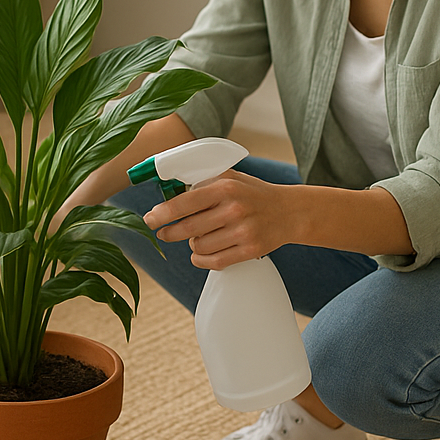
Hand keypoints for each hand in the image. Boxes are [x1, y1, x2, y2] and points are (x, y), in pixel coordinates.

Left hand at [142, 170, 299, 269]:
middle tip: (163, 233)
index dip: (162, 213)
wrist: (290, 211)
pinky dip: (201, 260)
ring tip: (198, 237)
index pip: (184, 203)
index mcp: (225, 187)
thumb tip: (169, 194)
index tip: (150, 219)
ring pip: (199, 247)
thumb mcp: (230, 178)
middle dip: (169, 233)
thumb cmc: (253, 193)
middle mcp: (233, 209)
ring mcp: (243, 231)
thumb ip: (203, 184)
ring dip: (192, 245)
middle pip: (188, 229)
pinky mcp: (250, 250)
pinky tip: (200, 254)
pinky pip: (214, 262)